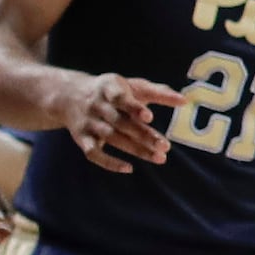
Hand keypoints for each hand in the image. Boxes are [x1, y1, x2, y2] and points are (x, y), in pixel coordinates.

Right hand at [61, 67, 187, 173]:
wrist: (69, 95)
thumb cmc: (112, 91)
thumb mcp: (132, 85)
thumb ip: (158, 92)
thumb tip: (185, 101)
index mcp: (109, 88)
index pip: (120, 97)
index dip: (134, 107)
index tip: (149, 117)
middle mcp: (97, 106)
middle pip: (120, 122)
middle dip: (143, 135)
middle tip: (165, 146)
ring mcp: (88, 123)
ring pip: (112, 138)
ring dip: (135, 149)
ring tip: (158, 158)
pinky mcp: (82, 139)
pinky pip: (94, 154)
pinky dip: (109, 162)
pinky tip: (128, 168)